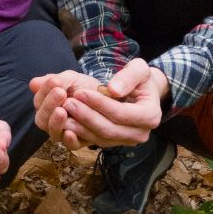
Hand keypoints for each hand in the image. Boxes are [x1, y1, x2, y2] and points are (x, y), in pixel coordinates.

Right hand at [29, 71, 100, 144]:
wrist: (107, 98)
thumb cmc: (85, 88)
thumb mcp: (71, 79)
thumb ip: (55, 80)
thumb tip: (33, 84)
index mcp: (46, 105)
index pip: (39, 100)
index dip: (45, 91)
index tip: (55, 81)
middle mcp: (51, 121)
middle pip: (42, 118)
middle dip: (49, 105)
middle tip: (60, 93)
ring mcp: (62, 133)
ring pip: (53, 132)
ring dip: (55, 122)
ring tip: (62, 111)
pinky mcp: (76, 142)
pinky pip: (69, 145)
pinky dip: (69, 140)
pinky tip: (70, 132)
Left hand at [47, 60, 169, 148]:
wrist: (143, 93)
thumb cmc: (141, 79)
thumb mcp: (140, 69)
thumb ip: (129, 76)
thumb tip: (113, 91)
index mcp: (150, 115)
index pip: (121, 113)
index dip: (99, 104)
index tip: (80, 92)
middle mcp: (140, 133)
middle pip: (109, 130)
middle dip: (86, 116)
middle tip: (67, 103)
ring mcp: (127, 141)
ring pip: (100, 138)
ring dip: (80, 127)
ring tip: (62, 112)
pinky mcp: (115, 144)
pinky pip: (95, 141)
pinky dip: (80, 133)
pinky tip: (65, 122)